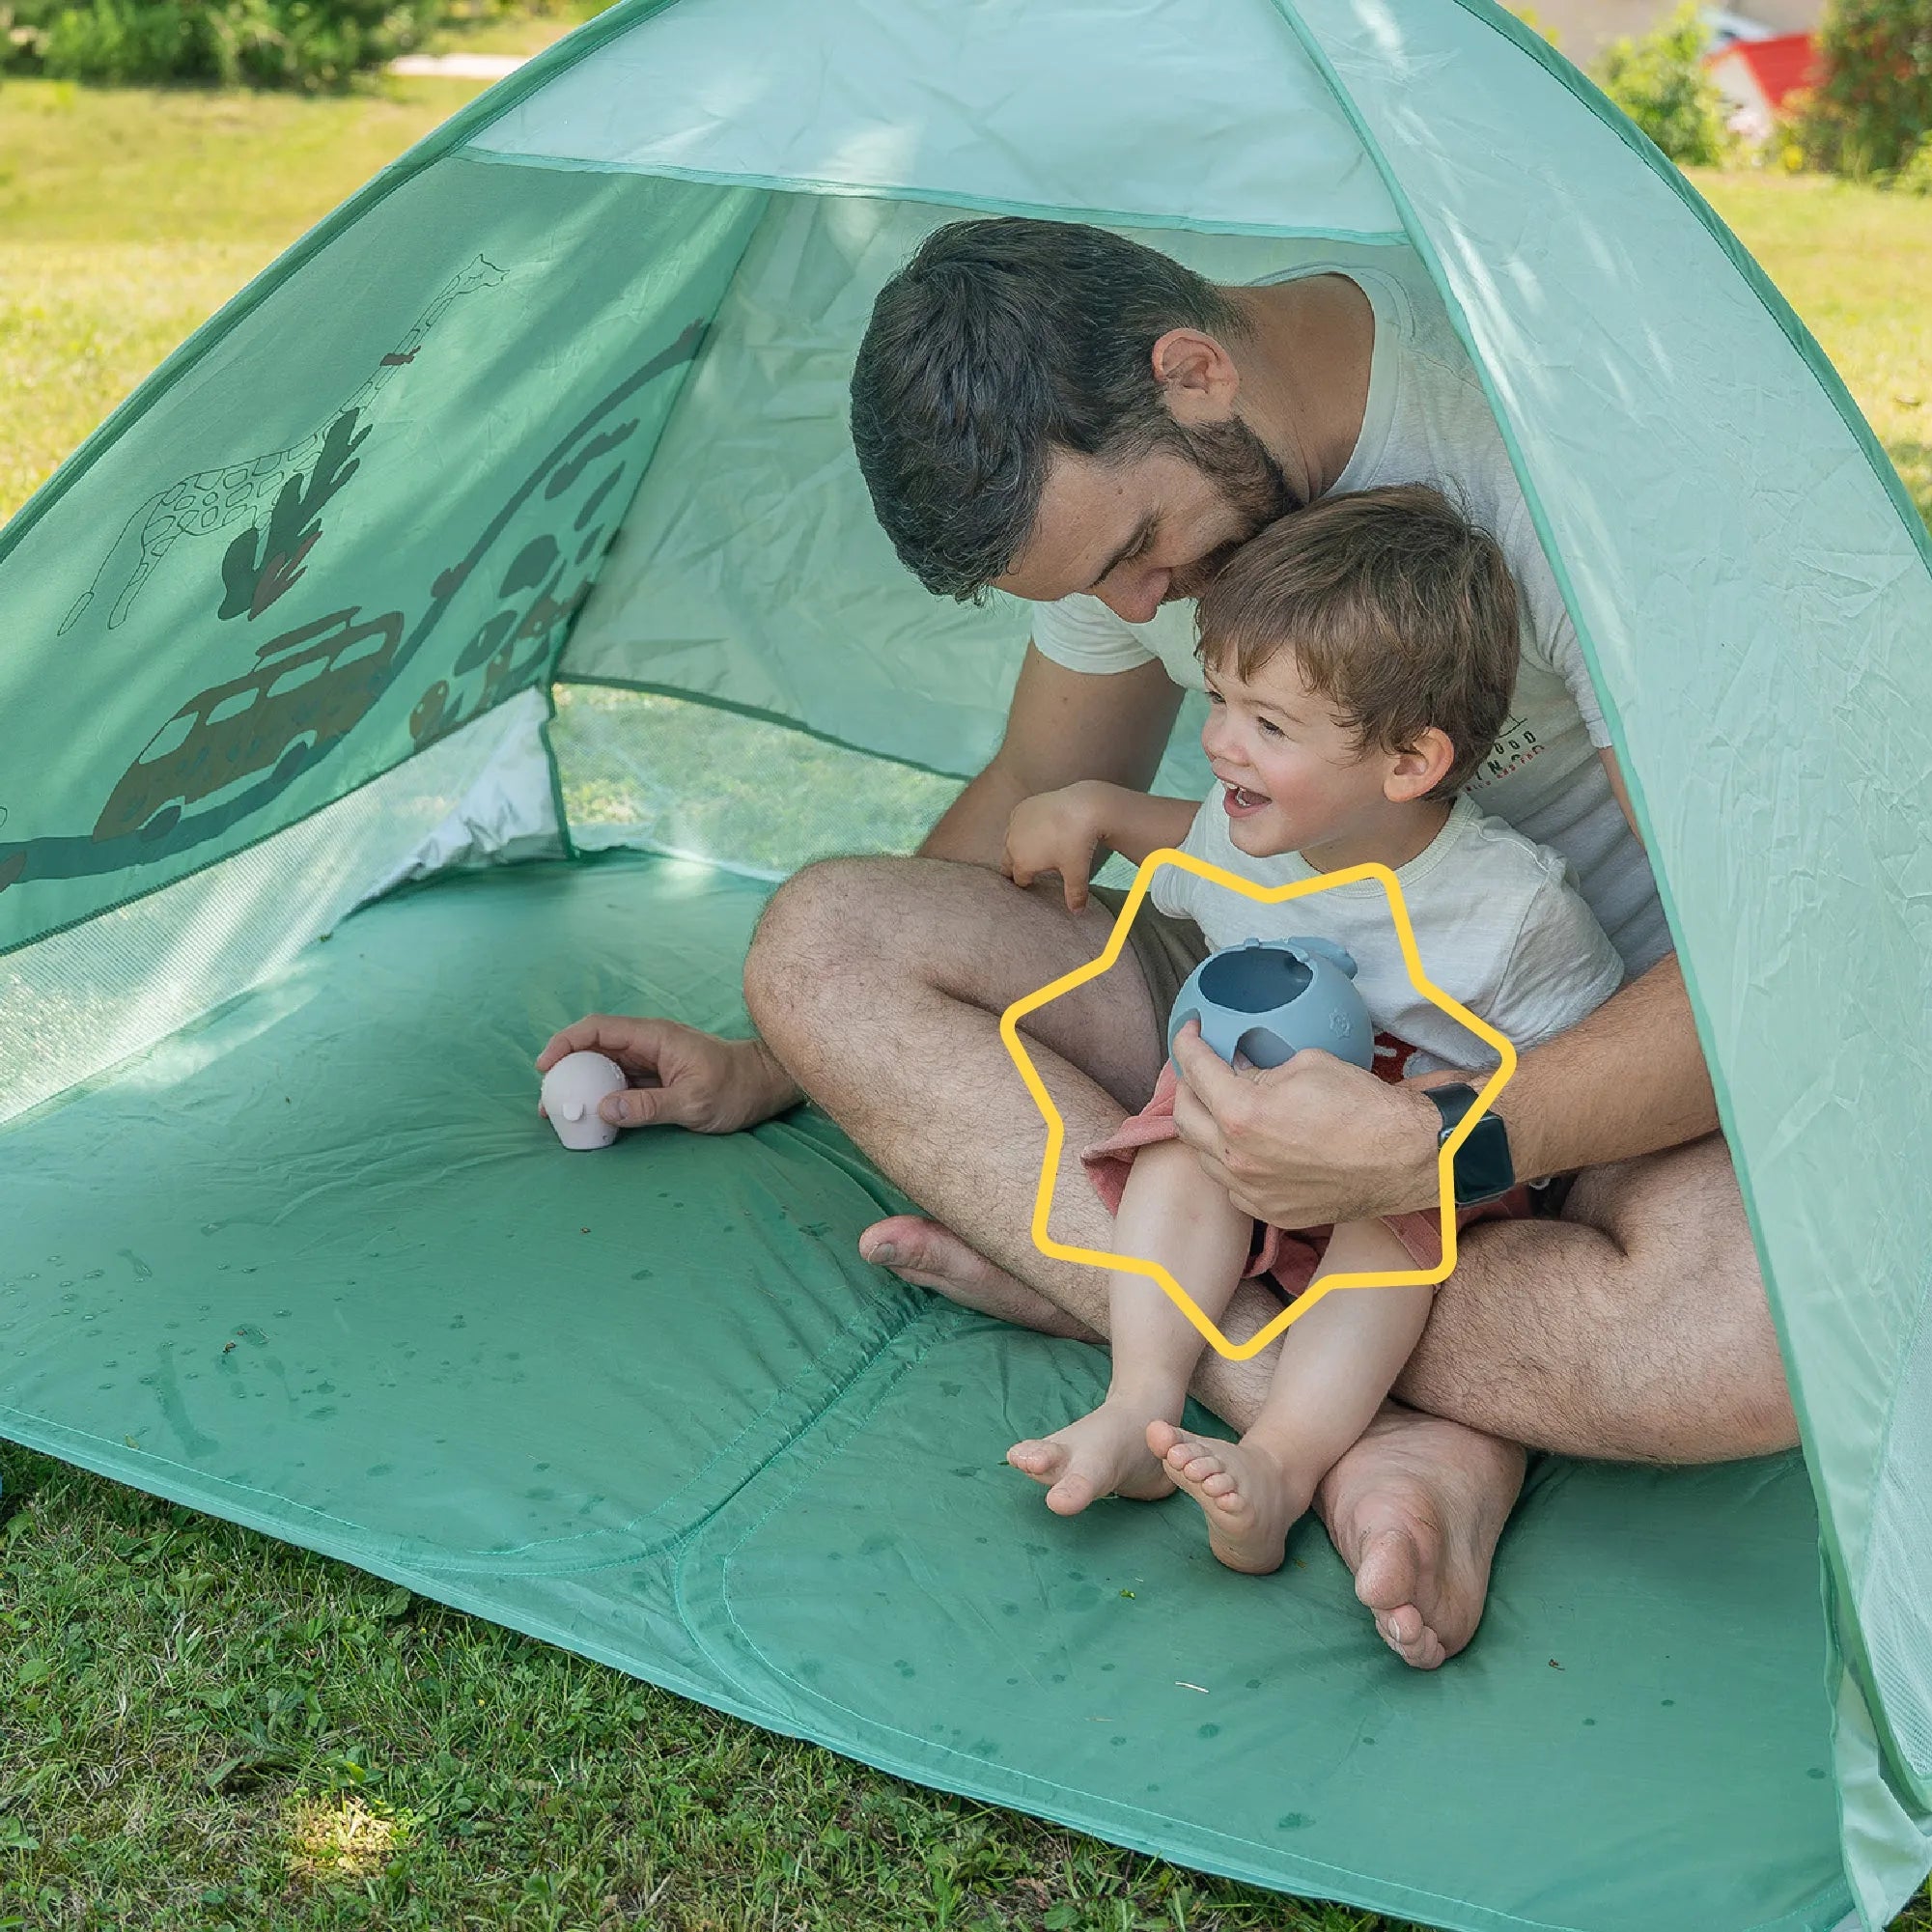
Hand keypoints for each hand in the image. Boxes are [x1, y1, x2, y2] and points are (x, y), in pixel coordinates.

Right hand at [535, 1015, 798, 1133]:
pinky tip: (592, 1114)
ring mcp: (653, 1061)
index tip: (546, 1066)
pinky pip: (621, 1082)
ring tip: (561, 1112)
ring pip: (606, 1067)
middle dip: (567, 1069)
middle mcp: (649, 1044)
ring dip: (582, 1085)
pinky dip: (603, 1096)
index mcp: (655, 1037)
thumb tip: (604, 1108)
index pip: (599, 1029)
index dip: (567, 1043)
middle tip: (548, 1100)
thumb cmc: (737, 1089)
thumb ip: (649, 1106)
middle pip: (596, 1048)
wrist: (766, 1087)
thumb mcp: (694, 1103)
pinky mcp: (658, 1078)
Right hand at [1001, 783, 1105, 911]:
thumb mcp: (1077, 872)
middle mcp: (1012, 843)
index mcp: (1022, 862)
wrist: (1082, 808)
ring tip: (1032, 849)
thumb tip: (1077, 912)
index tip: (1033, 884)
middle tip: (1028, 869)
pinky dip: (1022, 828)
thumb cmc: (1077, 843)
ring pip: (1008, 841)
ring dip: (1016, 847)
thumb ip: (1074, 894)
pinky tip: (1036, 829)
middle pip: (1007, 861)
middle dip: (1015, 866)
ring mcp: (1014, 824)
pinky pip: (1016, 823)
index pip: (1018, 879)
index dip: (1026, 883)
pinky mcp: (1021, 808)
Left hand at [1167, 1022, 1442, 1224]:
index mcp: (1241, 1113)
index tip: (1191, 1031)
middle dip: (1186, 1084)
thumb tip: (1239, 1072)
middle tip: (1200, 1068)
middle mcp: (1236, 1157)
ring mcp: (1251, 1190)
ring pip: (1202, 1155)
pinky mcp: (1269, 1212)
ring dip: (1204, 1125)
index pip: (1195, 1070)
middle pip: (1184, 1115)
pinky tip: (1243, 1145)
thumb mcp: (1306, 1065)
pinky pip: (1230, 1184)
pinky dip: (1228, 1160)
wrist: (1404, 1159)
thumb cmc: (1363, 1108)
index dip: (1188, 1043)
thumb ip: (1260, 1070)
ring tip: (1219, 1106)